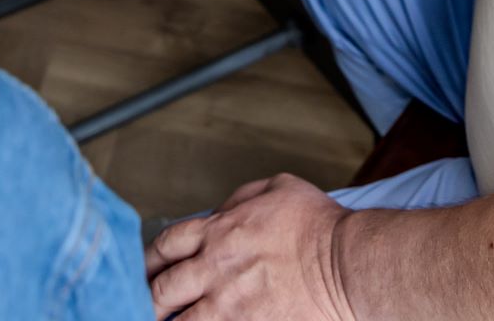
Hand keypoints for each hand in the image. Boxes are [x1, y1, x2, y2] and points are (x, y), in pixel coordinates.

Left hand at [144, 174, 355, 320]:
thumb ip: (241, 198)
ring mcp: (227, 305)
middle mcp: (215, 268)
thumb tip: (223, 210)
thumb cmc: (320, 226)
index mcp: (219, 231)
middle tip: (148, 306)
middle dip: (150, 299)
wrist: (345, 264)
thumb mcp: (278, 188)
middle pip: (162, 288)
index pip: (167, 245)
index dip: (151, 260)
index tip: (148, 271)